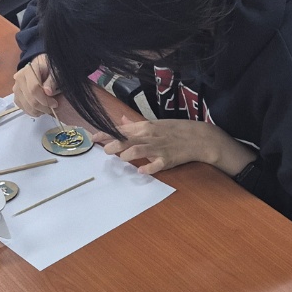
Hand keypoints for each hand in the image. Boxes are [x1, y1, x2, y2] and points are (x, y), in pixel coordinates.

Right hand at [13, 54, 60, 117]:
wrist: (40, 69)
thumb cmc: (49, 70)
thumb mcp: (54, 72)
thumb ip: (52, 81)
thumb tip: (48, 92)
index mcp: (28, 70)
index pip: (34, 88)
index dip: (45, 99)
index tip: (55, 104)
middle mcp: (19, 79)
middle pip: (30, 99)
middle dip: (43, 107)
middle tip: (53, 108)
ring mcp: (16, 89)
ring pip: (26, 106)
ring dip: (39, 111)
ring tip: (47, 108)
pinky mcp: (16, 97)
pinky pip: (23, 109)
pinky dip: (33, 112)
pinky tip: (41, 109)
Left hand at [92, 119, 251, 175]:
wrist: (199, 137)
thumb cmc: (174, 130)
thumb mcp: (154, 124)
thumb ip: (135, 125)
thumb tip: (120, 120)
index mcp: (145, 127)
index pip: (121, 130)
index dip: (106, 133)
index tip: (92, 138)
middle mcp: (150, 136)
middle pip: (129, 139)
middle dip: (115, 143)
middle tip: (105, 150)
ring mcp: (159, 148)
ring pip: (142, 149)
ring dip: (130, 153)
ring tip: (121, 158)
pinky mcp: (169, 159)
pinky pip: (158, 164)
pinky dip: (150, 167)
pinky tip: (142, 171)